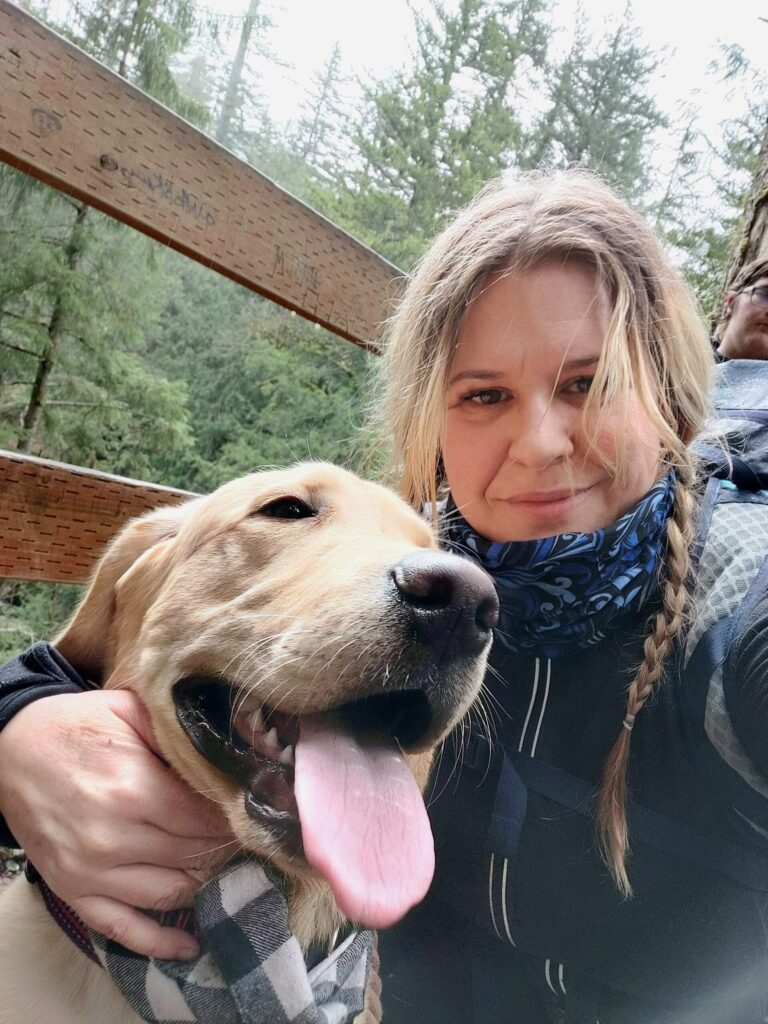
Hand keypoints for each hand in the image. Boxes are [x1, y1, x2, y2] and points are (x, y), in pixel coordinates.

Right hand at [0, 688, 234, 959]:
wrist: (11, 750)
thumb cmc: (76, 725)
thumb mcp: (129, 709)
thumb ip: (176, 732)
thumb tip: (227, 750)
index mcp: (132, 787)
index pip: (204, 819)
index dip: (235, 817)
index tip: (255, 812)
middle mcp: (112, 837)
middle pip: (192, 854)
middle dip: (225, 846)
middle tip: (249, 838)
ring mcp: (90, 871)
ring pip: (170, 892)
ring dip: (203, 883)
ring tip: (226, 867)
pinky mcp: (73, 892)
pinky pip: (124, 929)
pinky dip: (160, 941)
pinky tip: (191, 942)